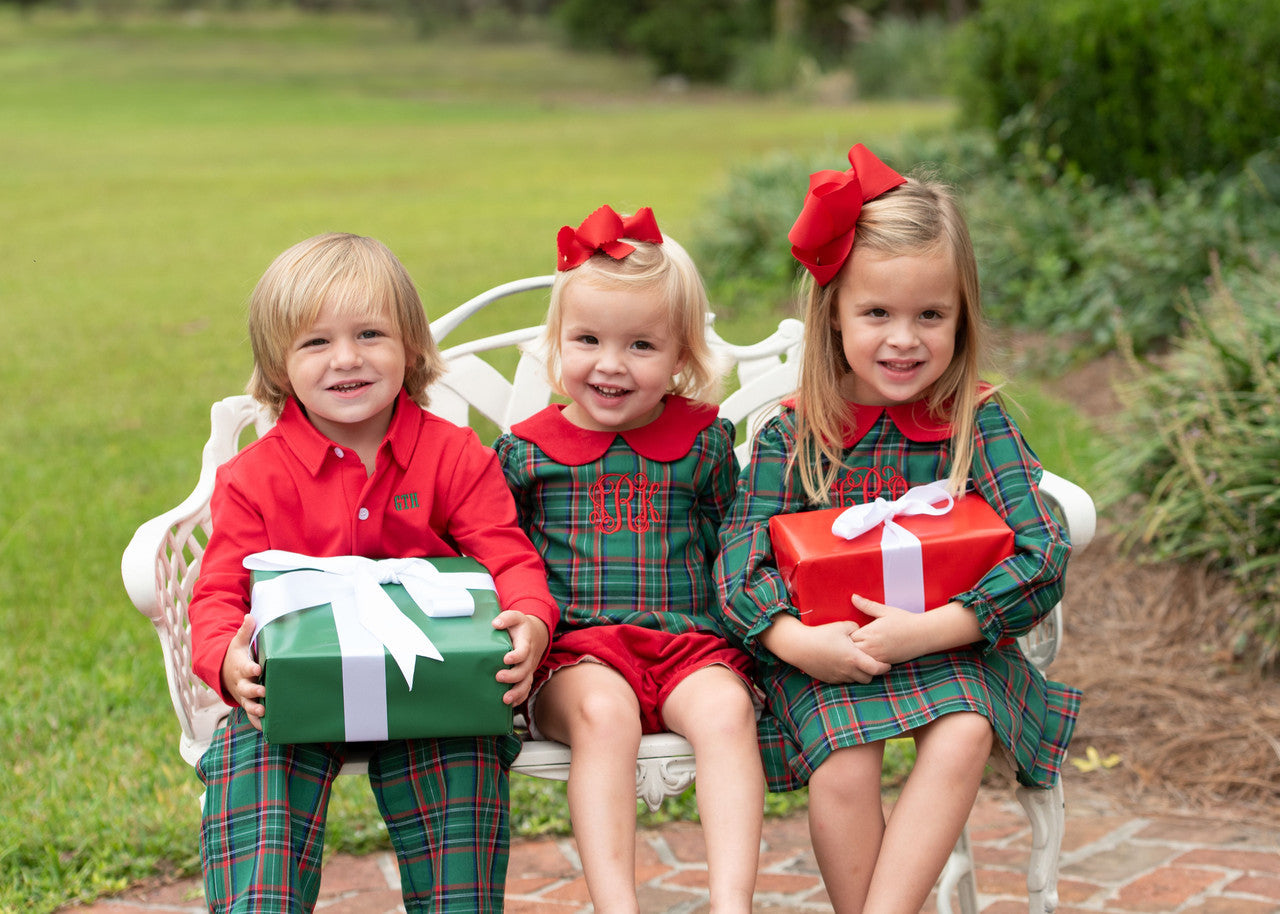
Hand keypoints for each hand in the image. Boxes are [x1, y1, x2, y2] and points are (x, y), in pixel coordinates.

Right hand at [220, 615, 264, 729]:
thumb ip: (245, 631)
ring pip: (248, 704)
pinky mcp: (246, 703)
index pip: (246, 667)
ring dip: (255, 709)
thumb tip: (249, 616)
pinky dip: (256, 722)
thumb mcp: (238, 642)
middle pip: (246, 688)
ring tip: (263, 711)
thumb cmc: (235, 656)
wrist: (224, 672)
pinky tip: (267, 729)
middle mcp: (241, 683)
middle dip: (254, 690)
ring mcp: (243, 695)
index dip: (251, 668)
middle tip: (263, 691)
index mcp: (241, 667)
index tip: (257, 669)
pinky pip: (250, 715)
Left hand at [492, 611, 548, 705]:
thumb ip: (507, 618)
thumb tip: (495, 623)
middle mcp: (529, 658)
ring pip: (526, 683)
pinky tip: (509, 704)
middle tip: (498, 677)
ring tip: (505, 699)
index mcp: (526, 643)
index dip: (516, 656)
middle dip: (512, 676)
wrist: (536, 634)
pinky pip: (525, 689)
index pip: (524, 651)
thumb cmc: (521, 627)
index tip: (506, 659)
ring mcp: (528, 669)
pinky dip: (519, 698)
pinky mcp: (526, 676)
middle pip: (524, 670)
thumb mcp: (515, 617)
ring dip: (516, 692)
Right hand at [760, 614, 890, 683]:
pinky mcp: (829, 679)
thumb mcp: (841, 626)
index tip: (888, 664)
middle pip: (868, 678)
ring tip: (857, 663)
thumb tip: (861, 630)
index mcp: (854, 658)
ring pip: (856, 680)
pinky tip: (843, 664)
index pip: (876, 669)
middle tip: (873, 663)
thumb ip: (856, 627)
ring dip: (859, 674)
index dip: (884, 667)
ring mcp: (838, 676)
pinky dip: (847, 675)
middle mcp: (848, 670)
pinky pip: (844, 680)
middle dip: (872, 672)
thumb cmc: (821, 634)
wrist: (799, 646)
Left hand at [849, 596, 982, 663]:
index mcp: (870, 632)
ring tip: (855, 651)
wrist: (924, 634)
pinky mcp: (886, 663)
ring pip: (859, 661)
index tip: (846, 633)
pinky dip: (866, 663)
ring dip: (857, 656)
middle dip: (848, 648)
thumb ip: (867, 606)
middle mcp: (872, 647)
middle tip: (847, 644)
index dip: (845, 636)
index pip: (848, 638)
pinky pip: (870, 667)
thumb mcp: (885, 611)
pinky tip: (866, 658)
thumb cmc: (905, 620)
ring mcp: (879, 657)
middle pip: (851, 651)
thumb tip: (853, 597)